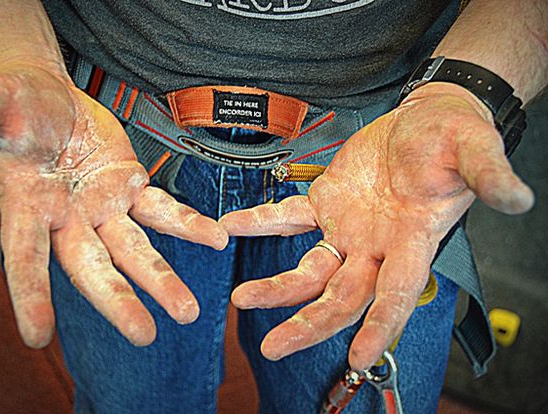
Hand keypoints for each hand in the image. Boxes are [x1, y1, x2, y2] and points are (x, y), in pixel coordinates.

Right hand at [0, 61, 227, 347]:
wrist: (44, 94)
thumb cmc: (8, 105)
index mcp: (26, 207)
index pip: (25, 258)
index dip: (30, 294)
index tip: (36, 337)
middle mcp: (67, 218)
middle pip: (92, 266)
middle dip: (117, 299)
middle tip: (143, 335)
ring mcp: (102, 206)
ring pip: (134, 249)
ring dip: (161, 278)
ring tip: (188, 312)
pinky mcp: (129, 186)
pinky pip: (162, 210)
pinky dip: (188, 224)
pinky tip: (215, 240)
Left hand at [219, 82, 532, 370]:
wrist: (425, 119)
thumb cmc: (453, 137)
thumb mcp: (474, 149)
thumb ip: (489, 173)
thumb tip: (518, 198)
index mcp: (413, 239)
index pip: (397, 292)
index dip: (381, 324)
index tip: (359, 355)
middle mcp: (378, 245)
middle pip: (342, 296)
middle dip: (310, 324)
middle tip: (275, 346)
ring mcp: (349, 228)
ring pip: (311, 271)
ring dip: (278, 287)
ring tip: (243, 299)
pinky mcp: (327, 203)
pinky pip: (289, 219)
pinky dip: (262, 222)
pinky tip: (234, 225)